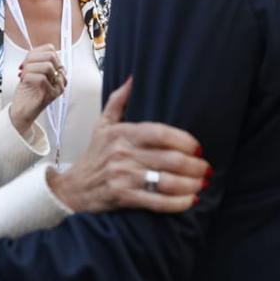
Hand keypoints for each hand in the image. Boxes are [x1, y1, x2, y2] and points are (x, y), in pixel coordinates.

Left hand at [9, 44, 65, 134]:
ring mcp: (58, 86)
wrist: (21, 110)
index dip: (36, 52)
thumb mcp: (30, 70)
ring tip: (23, 75)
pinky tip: (24, 80)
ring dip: (30, 69)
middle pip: (50, 56)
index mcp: (56, 68)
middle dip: (32, 59)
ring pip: (47, 67)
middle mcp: (60, 76)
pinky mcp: (53, 94)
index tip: (26, 60)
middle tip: (23, 67)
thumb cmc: (26, 91)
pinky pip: (42, 79)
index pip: (50, 49)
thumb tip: (34, 51)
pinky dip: (29, 77)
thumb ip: (35, 59)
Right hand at [47, 77, 208, 213]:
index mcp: (122, 133)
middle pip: (170, 159)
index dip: (185, 140)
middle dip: (195, 165)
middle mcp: (122, 154)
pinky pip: (157, 201)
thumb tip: (133, 78)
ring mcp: (123, 177)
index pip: (160, 132)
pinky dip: (178, 203)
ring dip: (191, 184)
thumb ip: (118, 101)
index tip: (198, 147)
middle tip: (206, 168)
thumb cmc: (94, 156)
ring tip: (202, 183)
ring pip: (167, 181)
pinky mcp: (123, 197)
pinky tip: (191, 200)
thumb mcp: (102, 125)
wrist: (73, 189)